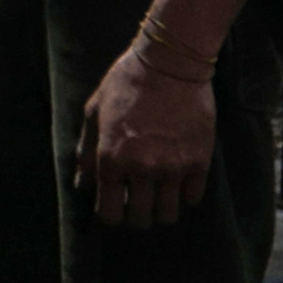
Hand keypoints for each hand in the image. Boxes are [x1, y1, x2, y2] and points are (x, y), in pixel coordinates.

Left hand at [74, 44, 215, 229]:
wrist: (171, 62)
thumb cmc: (127, 83)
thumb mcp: (94, 112)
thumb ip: (86, 151)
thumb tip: (83, 184)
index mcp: (111, 159)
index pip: (109, 213)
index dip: (110, 216)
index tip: (115, 208)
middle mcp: (142, 169)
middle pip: (140, 219)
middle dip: (136, 216)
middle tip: (138, 203)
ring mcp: (173, 168)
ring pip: (168, 214)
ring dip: (162, 209)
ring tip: (160, 196)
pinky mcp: (199, 161)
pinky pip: (193, 198)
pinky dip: (186, 195)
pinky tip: (179, 182)